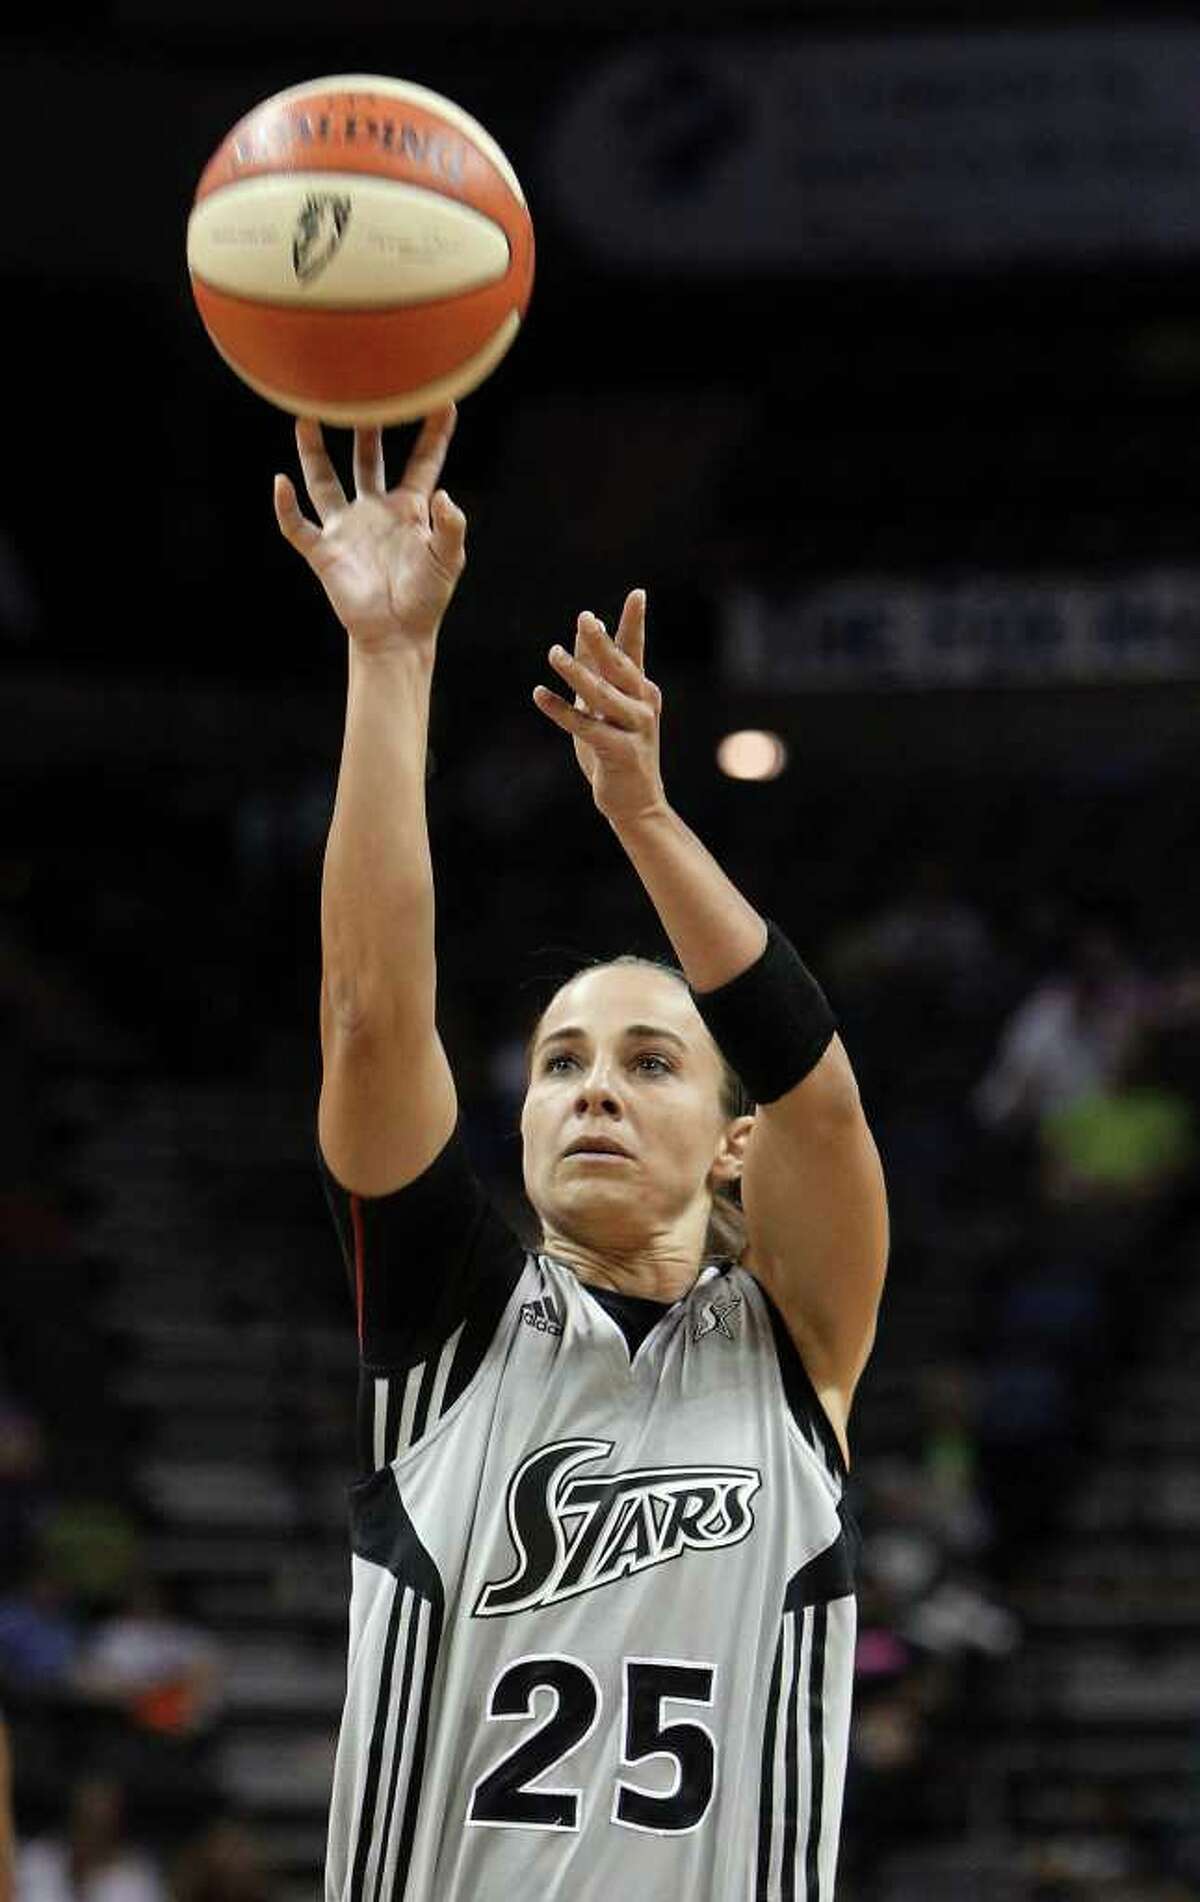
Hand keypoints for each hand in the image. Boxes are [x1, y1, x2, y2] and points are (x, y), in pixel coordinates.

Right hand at [273, 406, 466, 651]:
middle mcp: (374, 510)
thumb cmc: (426, 599)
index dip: (433, 433)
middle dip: (364, 426)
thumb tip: (445, 494)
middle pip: (366, 458)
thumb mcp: (448, 560)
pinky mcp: (324, 552)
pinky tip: (280, 484)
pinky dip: (286, 506)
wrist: (397, 636)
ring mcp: (346, 528)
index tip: (442, 399)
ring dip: (313, 452)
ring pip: (323, 480)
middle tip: (360, 389)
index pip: (422, 462)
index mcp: (408, 509)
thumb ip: (451, 527)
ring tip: (306, 416)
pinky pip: (298, 525)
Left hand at [532, 589, 667, 824]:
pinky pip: (586, 727)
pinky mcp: (619, 752)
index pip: (636, 650)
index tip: (637, 593)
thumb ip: (595, 672)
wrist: (636, 803)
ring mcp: (634, 729)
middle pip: (620, 667)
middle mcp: (643, 705)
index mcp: (641, 690)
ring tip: (553, 653)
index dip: (635, 622)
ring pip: (602, 696)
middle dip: (602, 642)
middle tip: (586, 618)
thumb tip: (583, 634)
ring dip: (576, 674)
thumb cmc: (618, 751)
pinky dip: (561, 711)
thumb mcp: (604, 707)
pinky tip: (539, 694)